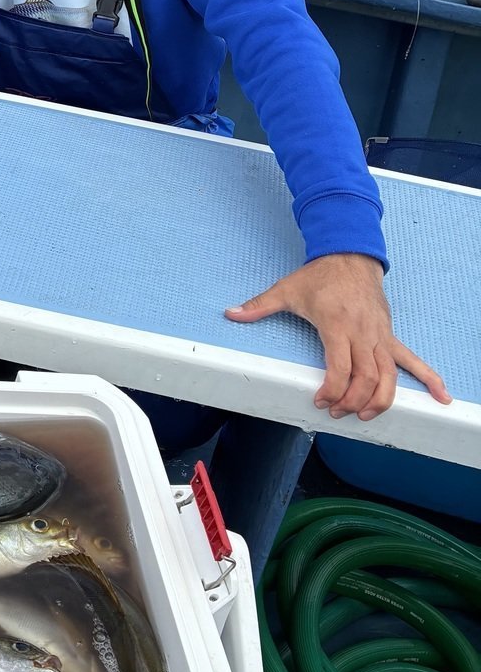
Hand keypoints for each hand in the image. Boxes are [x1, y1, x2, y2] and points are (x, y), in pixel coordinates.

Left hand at [225, 253, 450, 419]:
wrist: (350, 255)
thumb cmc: (319, 275)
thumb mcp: (286, 289)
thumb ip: (259, 306)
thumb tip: (230, 313)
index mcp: (337, 324)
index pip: (340, 367)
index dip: (332, 389)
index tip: (320, 400)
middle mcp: (363, 332)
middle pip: (366, 378)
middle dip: (352, 402)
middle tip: (337, 412)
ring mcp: (380, 335)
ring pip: (389, 376)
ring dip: (381, 400)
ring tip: (367, 416)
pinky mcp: (389, 335)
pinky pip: (412, 360)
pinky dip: (429, 379)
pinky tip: (441, 397)